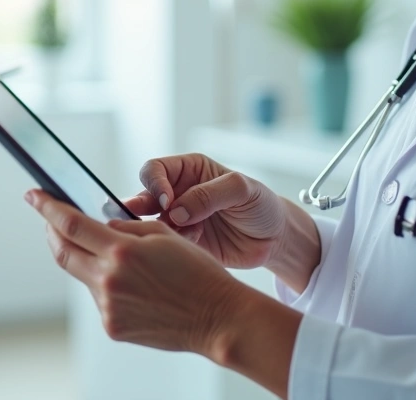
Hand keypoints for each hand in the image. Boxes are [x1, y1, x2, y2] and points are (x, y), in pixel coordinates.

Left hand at [25, 189, 245, 356]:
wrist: (218, 318)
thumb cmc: (199, 275)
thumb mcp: (164, 235)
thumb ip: (126, 228)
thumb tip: (100, 224)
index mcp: (122, 251)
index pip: (70, 224)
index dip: (47, 207)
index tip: (34, 195)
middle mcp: (108, 279)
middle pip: (63, 251)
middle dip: (51, 232)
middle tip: (50, 219)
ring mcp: (108, 306)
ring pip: (82, 275)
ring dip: (87, 261)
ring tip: (114, 257)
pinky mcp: (112, 326)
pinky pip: (99, 298)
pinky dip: (105, 285)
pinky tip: (132, 285)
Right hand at [124, 153, 290, 269]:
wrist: (275, 240)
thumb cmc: (261, 205)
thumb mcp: (241, 189)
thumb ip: (208, 194)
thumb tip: (175, 211)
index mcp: (188, 171)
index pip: (154, 170)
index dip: (154, 184)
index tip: (167, 202)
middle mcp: (178, 194)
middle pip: (143, 197)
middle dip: (140, 210)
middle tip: (141, 222)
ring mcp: (178, 221)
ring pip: (150, 225)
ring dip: (162, 231)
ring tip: (189, 234)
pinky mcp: (183, 244)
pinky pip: (165, 246)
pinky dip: (174, 246)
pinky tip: (197, 244)